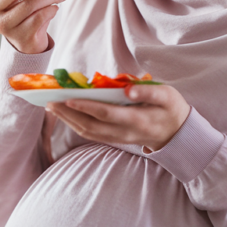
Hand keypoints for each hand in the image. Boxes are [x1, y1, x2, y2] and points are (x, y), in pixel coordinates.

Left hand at [45, 83, 190, 151]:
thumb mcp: (167, 95)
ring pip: (88, 132)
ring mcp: (118, 138)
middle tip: (49, 101)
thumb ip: (148, 91)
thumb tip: (127, 89)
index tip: (68, 99)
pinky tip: (65, 115)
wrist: (177, 134)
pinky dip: (75, 124)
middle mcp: (124, 132)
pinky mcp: (114, 138)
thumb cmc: (171, 108)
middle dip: (68, 114)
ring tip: (51, 107)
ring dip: (68, 121)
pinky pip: (91, 134)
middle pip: (91, 126)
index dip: (86, 107)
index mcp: (136, 120)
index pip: (106, 114)